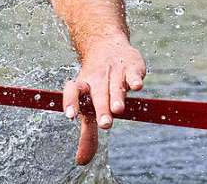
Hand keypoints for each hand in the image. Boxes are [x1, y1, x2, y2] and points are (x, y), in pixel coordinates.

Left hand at [63, 33, 145, 164]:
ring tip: (118, 109)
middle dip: (101, 108)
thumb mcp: (89, 106)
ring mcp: (114, 70)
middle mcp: (97, 77)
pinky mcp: (130, 65)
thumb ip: (87, 133)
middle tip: (105, 124)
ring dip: (116, 96)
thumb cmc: (96, 83)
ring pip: (114, 84)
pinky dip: (134, 78)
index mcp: (83, 86)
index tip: (70, 116)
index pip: (72, 91)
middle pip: (97, 92)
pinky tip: (136, 87)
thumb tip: (81, 161)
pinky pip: (132, 72)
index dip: (70, 101)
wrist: (105, 44)